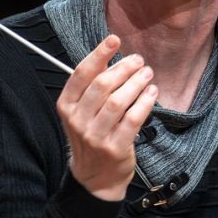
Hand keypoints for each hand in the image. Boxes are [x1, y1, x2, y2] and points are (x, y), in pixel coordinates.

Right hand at [56, 34, 157, 199]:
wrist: (95, 178)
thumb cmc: (92, 136)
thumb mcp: (83, 111)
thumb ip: (92, 86)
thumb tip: (110, 54)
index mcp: (66, 106)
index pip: (81, 74)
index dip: (99, 54)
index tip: (115, 39)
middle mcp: (78, 120)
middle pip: (102, 85)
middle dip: (124, 68)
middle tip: (139, 61)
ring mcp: (95, 136)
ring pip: (118, 101)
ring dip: (136, 83)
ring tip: (147, 74)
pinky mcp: (115, 148)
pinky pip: (133, 119)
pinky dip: (145, 102)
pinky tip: (151, 92)